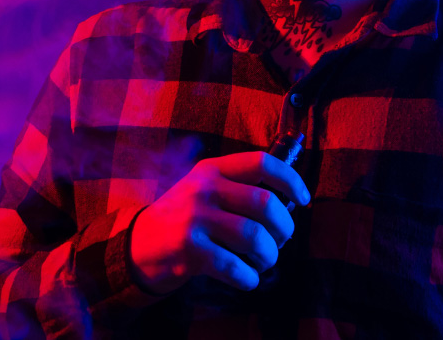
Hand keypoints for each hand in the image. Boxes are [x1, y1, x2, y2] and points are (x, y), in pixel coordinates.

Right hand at [127, 151, 310, 294]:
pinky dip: (250, 278)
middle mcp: (203, 189)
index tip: (303, 200)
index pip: (261, 163)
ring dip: (269, 257)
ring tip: (263, 262)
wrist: (138, 245)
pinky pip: (237, 268)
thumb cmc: (183, 219)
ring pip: (255, 238)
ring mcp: (194, 219)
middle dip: (284, 229)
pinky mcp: (189, 250)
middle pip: (266, 203)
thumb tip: (288, 203)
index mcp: (211, 170)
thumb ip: (238, 188)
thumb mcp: (203, 190)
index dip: (291, 180)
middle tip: (279, 241)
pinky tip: (245, 277)